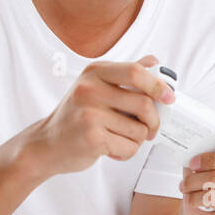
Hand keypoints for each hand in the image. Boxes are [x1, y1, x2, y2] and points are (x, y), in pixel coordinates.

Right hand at [26, 54, 175, 175]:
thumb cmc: (75, 116)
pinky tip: (111, 150)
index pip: (136, 71)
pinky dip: (126, 152)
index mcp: (94, 72)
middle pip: (144, 103)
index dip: (158, 85)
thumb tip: (154, 61)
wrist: (45, 145)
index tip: (169, 97)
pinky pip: (129, 147)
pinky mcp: (92, 138)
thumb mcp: (95, 87)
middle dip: (154, 120)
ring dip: (137, 140)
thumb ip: (124, 75)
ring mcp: (90, 114)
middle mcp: (90, 89)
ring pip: (139, 129)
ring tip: (120, 138)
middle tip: (150, 129)